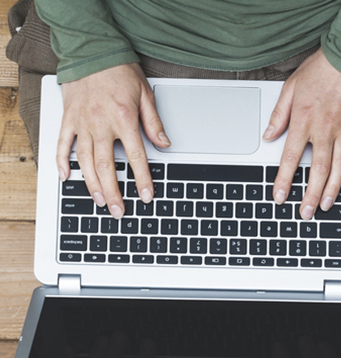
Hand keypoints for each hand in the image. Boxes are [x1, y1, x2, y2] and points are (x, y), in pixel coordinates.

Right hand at [57, 63, 169, 218]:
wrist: (92, 50)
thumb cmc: (119, 70)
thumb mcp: (145, 95)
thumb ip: (154, 123)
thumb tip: (165, 144)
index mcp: (124, 119)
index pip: (136, 157)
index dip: (142, 180)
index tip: (146, 196)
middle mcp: (101, 124)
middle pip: (108, 166)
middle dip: (114, 191)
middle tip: (119, 210)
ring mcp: (82, 122)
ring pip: (86, 160)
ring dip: (92, 184)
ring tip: (99, 201)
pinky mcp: (68, 118)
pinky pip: (63, 143)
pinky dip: (62, 161)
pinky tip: (66, 177)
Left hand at [264, 49, 340, 219]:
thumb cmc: (320, 70)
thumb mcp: (290, 88)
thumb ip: (279, 115)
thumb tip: (268, 135)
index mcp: (304, 121)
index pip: (291, 157)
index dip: (283, 180)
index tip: (279, 196)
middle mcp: (324, 129)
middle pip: (317, 169)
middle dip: (309, 194)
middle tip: (305, 213)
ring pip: (339, 167)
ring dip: (332, 189)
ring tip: (325, 205)